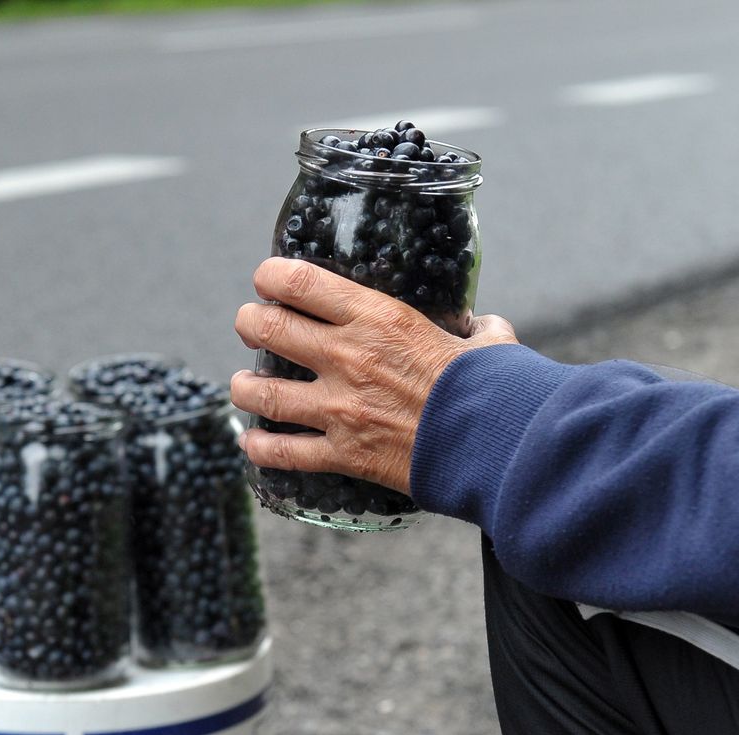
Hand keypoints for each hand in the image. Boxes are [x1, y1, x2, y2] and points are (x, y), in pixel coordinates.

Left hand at [231, 257, 517, 494]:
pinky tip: (250, 443)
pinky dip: (260, 449)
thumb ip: (476, 330)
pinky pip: (283, 452)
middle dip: (249, 322)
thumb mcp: (486, 341)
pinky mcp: (343, 453)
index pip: (301, 282)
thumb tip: (485, 328)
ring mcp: (339, 408)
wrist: (496, 446)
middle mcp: (347, 358)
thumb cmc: (495, 388)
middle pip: (267, 328)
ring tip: (242, 384)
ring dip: (243, 387)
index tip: (267, 279)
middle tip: (250, 325)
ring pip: (262, 393)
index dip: (271, 276)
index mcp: (378, 319)